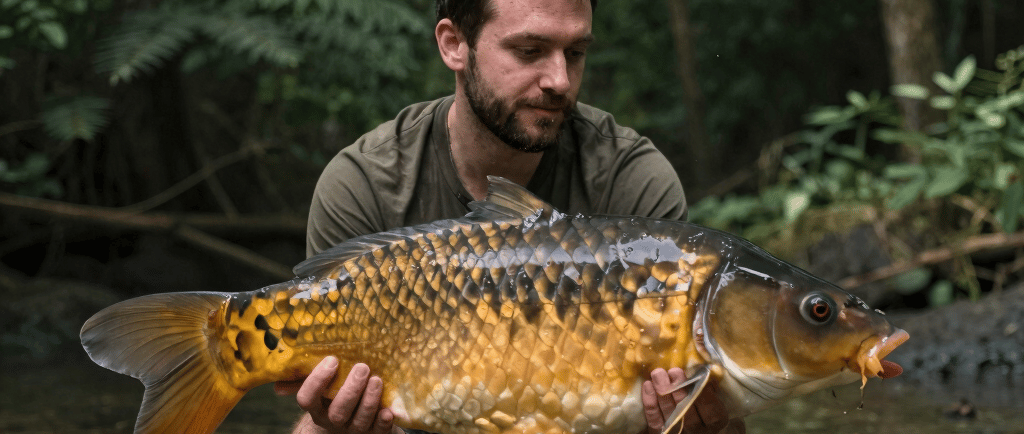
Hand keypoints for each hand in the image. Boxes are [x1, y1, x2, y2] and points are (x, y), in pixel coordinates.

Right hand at [274, 357, 398, 433]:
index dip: (317, 381)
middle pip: (338, 411)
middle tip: (362, 367)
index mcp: (317, 407)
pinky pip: (379, 431)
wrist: (353, 423)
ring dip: (369, 400)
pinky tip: (388, 410)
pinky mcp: (375, 433)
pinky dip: (384, 421)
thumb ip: (303, 381)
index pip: (307, 399)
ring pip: (360, 420)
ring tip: (377, 380)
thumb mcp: (321, 388)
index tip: (332, 360)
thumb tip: (278, 384)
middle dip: (350, 389)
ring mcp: (354, 429)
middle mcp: (334, 420)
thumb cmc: (335, 396)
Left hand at [640, 367, 744, 433]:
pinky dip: (650, 401)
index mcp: (713, 422)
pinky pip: (654, 418)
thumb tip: (706, 371)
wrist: (684, 426)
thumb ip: (710, 388)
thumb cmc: (701, 406)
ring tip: (658, 373)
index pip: (712, 412)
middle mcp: (696, 430)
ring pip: (669, 413)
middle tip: (673, 371)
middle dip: (679, 389)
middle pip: (687, 411)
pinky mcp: (659, 432)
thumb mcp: (712, 399)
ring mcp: (677, 432)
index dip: (705, 395)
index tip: (699, 377)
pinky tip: (648, 385)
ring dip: (662, 391)